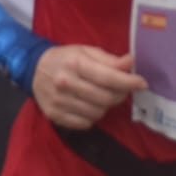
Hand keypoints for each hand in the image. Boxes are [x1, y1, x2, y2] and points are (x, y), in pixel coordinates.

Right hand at [31, 45, 146, 130]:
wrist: (33, 70)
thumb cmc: (65, 59)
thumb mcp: (85, 51)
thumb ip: (108, 59)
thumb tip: (130, 63)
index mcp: (75, 64)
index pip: (108, 77)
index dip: (128, 82)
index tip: (142, 83)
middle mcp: (66, 83)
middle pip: (105, 98)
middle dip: (120, 95)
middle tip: (122, 90)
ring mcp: (60, 102)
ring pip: (97, 113)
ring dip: (106, 106)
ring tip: (102, 96)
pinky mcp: (55, 116)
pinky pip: (85, 123)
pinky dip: (92, 117)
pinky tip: (89, 105)